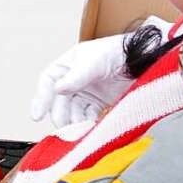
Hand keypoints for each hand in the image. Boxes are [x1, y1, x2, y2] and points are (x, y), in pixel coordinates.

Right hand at [30, 17, 174, 127]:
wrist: (145, 59)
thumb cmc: (118, 51)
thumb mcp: (95, 60)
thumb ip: (77, 76)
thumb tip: (58, 89)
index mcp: (67, 65)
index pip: (48, 83)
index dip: (41, 99)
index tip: (36, 116)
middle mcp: (73, 80)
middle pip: (59, 102)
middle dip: (59, 114)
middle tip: (63, 127)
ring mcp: (86, 93)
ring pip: (72, 112)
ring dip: (73, 122)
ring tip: (79, 130)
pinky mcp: (99, 104)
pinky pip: (88, 117)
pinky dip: (87, 124)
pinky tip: (90, 128)